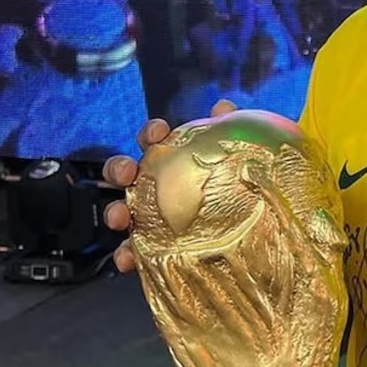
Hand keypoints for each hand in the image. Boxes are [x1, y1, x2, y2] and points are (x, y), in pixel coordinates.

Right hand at [102, 99, 237, 272]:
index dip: (152, 133)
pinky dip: (126, 255)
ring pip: (122, 211)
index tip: (158, 133)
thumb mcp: (237, 159)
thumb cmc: (234, 188)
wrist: (251, 232)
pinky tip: (129, 258)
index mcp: (172, 162)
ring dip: (115, 212)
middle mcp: (154, 188)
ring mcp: (150, 217)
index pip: (154, 140)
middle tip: (127, 173)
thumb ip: (229, 132)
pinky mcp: (152, 249)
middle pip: (125, 173)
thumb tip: (224, 107)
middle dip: (119, 169)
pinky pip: (133, 253)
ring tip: (121, 217)